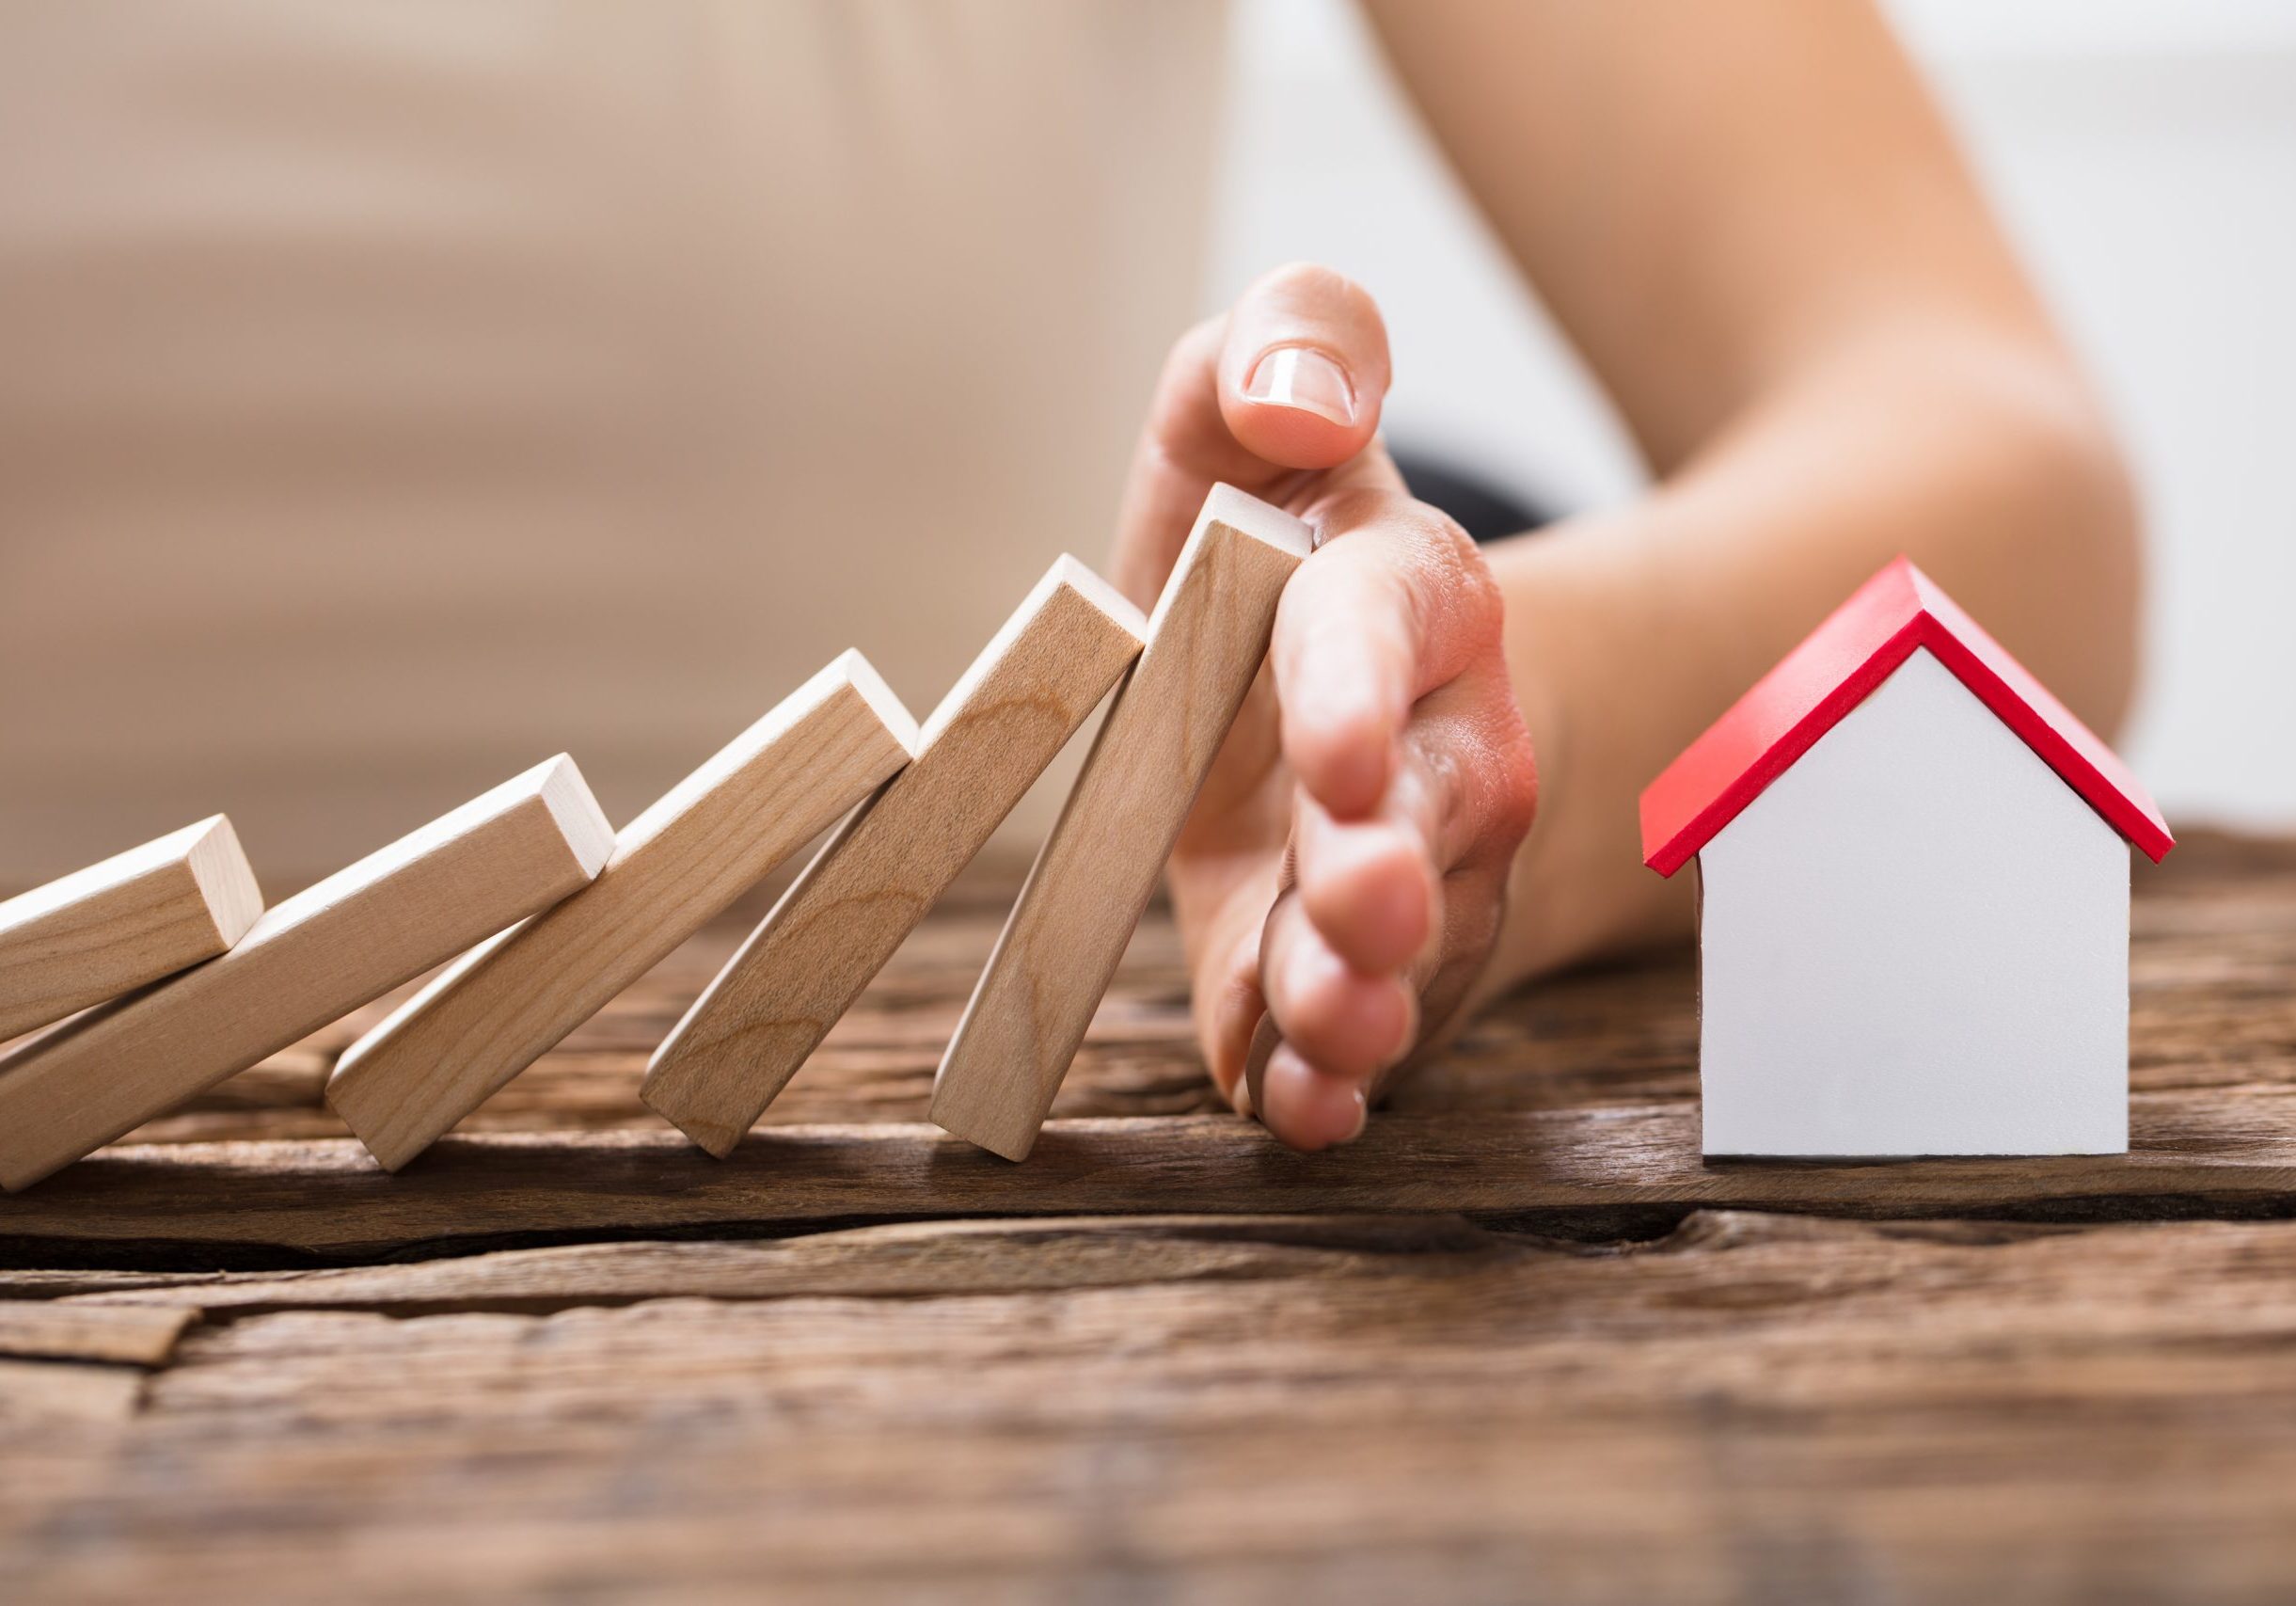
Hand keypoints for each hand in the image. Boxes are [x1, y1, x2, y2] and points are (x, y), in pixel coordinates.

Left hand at [1110, 264, 1538, 1150]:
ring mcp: (1412, 871)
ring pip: (1412, 938)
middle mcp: (1437, 743)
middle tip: (1360, 906)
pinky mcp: (1359, 969)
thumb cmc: (1276, 549)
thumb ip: (1284, 345)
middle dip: (1395, 863)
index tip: (1335, 751)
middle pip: (1436, 808)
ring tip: (1334, 1028)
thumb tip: (1302, 396)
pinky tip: (1296, 1107)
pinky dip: (1323, 1076)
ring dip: (1367, 989)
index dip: (1364, 686)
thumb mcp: (1250, 414)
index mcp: (1404, 594)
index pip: (1391, 625)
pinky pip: (1355, 1030)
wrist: (1342, 694)